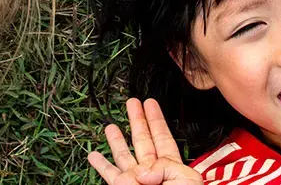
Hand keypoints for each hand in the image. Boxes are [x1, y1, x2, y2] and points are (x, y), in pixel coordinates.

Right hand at [88, 98, 202, 184]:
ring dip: (116, 140)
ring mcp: (137, 182)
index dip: (156, 119)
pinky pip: (110, 176)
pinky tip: (93, 155)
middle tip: (131, 102)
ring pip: (124, 156)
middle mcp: (152, 173)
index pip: (162, 137)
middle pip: (142, 140)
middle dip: (136, 120)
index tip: (150, 103)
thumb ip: (166, 167)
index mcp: (172, 167)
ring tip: (110, 126)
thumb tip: (141, 170)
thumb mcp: (186, 181)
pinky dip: (100, 165)